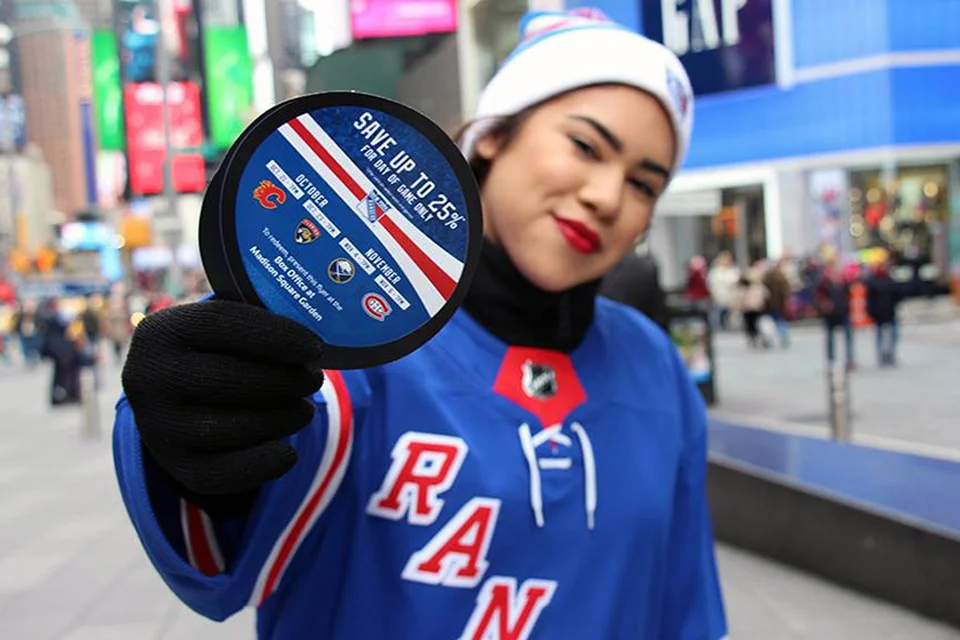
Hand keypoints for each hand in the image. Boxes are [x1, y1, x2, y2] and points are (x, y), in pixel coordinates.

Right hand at [122, 300, 325, 499]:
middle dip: (284, 381)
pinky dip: (263, 464)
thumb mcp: (224, 327)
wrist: (174, 399)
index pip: (221, 324)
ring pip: (230, 427)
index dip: (276, 335)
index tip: (315, 348)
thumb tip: (322, 321)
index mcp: (160, 331)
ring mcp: (156, 426)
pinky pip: (222, 473)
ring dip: (281, 419)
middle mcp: (146, 378)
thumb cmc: (216, 352)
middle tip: (314, 380)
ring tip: (304, 410)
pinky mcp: (173, 465)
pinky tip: (288, 452)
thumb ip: (259, 319)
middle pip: (229, 379)